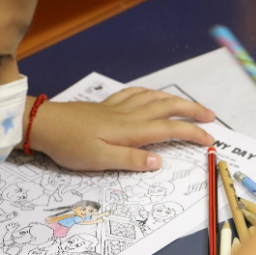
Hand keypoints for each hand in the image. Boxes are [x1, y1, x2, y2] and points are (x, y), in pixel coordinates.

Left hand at [27, 87, 215, 171]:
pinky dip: (151, 93)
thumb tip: (160, 161)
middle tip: (211, 117)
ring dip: (177, 100)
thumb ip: (131, 160)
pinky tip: (152, 95)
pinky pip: (136, 93)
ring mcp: (119, 107)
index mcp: (132, 130)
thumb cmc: (70, 145)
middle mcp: (130, 115)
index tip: (210, 140)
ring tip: (190, 106)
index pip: (170, 130)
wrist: (44, 123)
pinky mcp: (108, 105)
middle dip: (192, 110)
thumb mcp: (99, 160)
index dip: (193, 133)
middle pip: (169, 107)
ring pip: (155, 98)